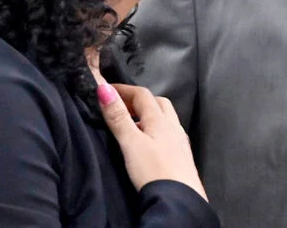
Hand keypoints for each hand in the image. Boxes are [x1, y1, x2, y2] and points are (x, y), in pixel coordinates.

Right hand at [97, 83, 206, 198]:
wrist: (180, 199)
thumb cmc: (154, 170)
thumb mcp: (131, 143)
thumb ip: (118, 117)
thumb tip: (104, 88)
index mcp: (160, 119)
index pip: (142, 94)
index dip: (124, 89)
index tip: (106, 89)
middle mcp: (173, 125)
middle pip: (157, 103)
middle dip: (138, 100)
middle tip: (120, 106)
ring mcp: (180, 140)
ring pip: (165, 117)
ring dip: (148, 114)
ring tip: (132, 124)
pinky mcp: (182, 155)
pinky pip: (169, 132)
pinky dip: (156, 129)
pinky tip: (149, 142)